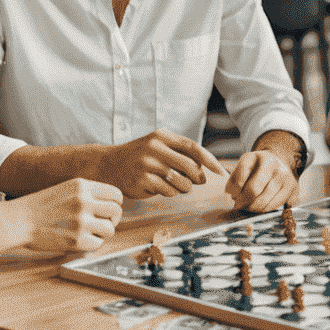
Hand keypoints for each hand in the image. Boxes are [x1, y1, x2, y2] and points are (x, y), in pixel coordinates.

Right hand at [13, 177, 123, 255]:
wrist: (20, 220)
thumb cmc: (41, 206)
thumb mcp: (66, 188)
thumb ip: (88, 193)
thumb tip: (110, 204)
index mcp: (83, 186)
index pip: (116, 195)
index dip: (115, 204)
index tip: (108, 211)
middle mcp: (84, 201)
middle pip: (116, 211)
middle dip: (112, 220)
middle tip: (102, 224)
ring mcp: (81, 221)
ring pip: (110, 229)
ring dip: (102, 233)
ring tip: (89, 233)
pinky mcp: (76, 240)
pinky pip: (97, 244)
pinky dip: (91, 244)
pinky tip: (80, 241)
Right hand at [101, 130, 225, 198]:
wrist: (108, 165)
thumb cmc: (139, 156)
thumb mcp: (157, 146)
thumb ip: (179, 152)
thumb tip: (206, 168)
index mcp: (162, 136)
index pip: (193, 147)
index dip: (210, 160)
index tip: (220, 172)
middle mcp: (154, 148)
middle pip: (190, 166)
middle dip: (197, 177)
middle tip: (195, 181)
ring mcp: (147, 165)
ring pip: (181, 181)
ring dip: (184, 187)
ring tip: (175, 184)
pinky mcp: (142, 181)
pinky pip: (168, 191)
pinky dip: (171, 193)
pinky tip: (161, 188)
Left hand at [226, 149, 298, 211]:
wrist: (278, 164)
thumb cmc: (256, 169)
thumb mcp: (243, 167)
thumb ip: (234, 179)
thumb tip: (230, 192)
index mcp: (258, 156)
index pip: (242, 173)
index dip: (235, 189)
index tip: (233, 195)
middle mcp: (274, 164)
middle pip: (254, 190)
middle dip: (243, 202)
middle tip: (239, 205)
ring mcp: (285, 176)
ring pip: (265, 201)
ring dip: (253, 208)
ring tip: (249, 207)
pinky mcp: (293, 188)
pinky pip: (277, 206)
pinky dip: (266, 210)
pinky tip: (261, 207)